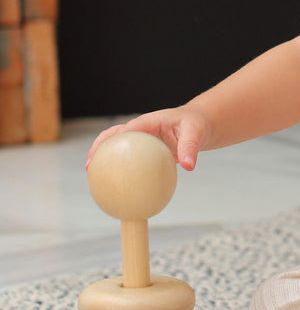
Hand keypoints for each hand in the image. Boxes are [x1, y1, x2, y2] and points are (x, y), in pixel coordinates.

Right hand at [85, 106, 211, 172]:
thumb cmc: (196, 125)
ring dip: (104, 158)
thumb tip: (189, 166)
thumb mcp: (196, 132)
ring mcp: (141, 141)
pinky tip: (119, 187)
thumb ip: (190, 147)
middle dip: (99, 147)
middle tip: (89, 166)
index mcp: (149, 122)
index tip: (102, 152)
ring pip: (117, 147)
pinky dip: (121, 170)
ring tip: (94, 177)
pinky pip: (129, 160)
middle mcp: (141, 130)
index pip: (127, 128)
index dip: (113, 139)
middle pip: (113, 135)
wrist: (199, 126)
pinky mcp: (144, 151)